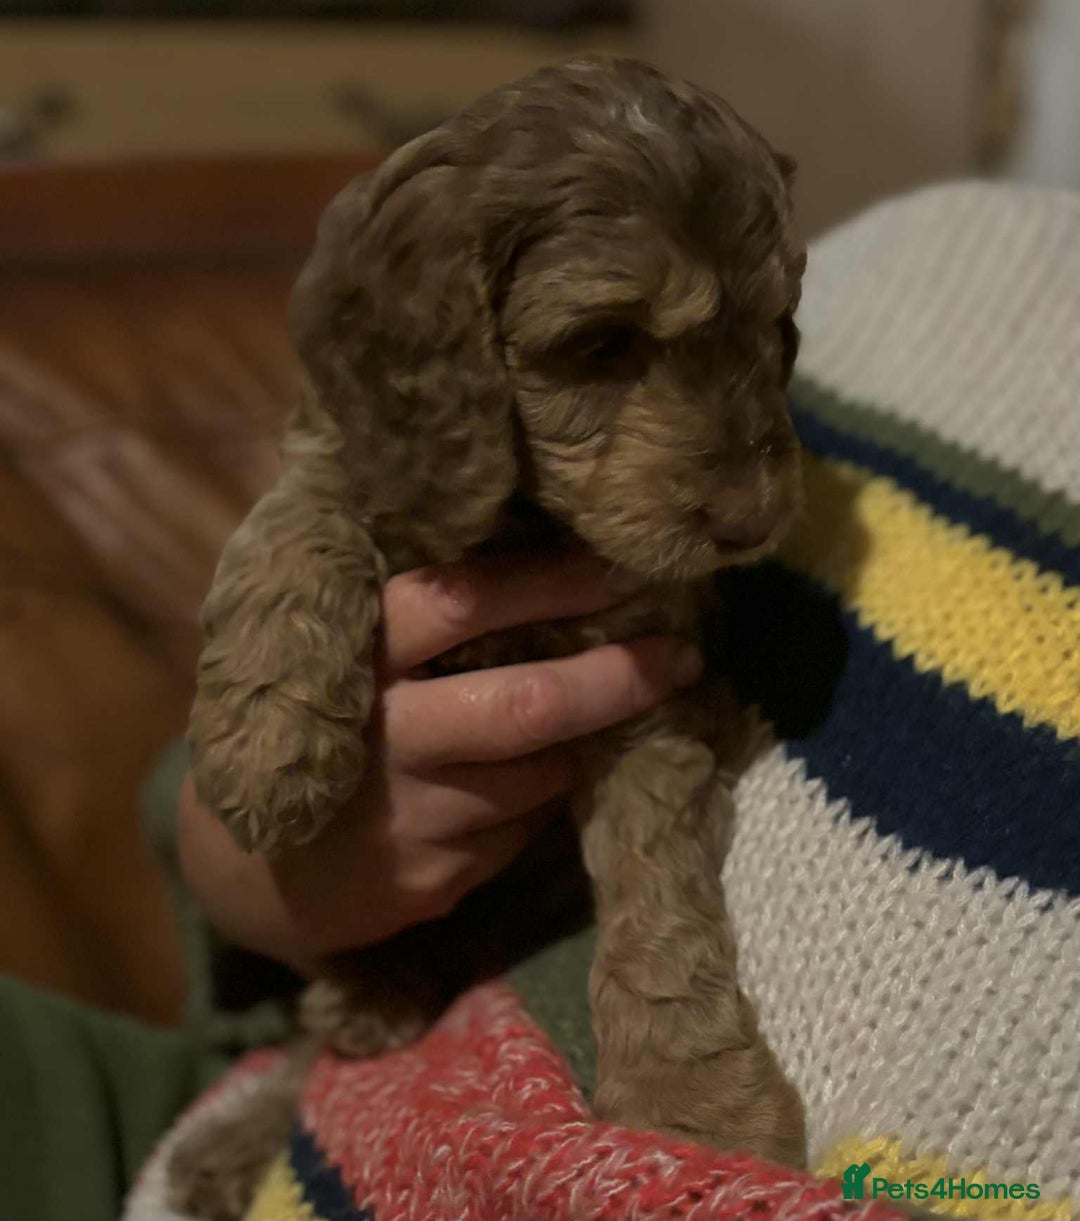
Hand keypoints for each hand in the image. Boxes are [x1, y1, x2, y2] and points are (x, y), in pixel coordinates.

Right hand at [177, 550, 701, 972]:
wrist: (250, 873)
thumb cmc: (315, 729)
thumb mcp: (340, 660)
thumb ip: (416, 626)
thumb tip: (552, 579)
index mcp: (355, 660)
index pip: (458, 604)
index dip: (548, 582)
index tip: (621, 566)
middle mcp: (383, 739)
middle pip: (522, 705)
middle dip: (613, 678)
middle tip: (682, 654)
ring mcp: (410, 820)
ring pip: (540, 775)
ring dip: (591, 742)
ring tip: (625, 708)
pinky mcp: (433, 880)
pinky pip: (524, 828)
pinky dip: (549, 797)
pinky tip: (554, 775)